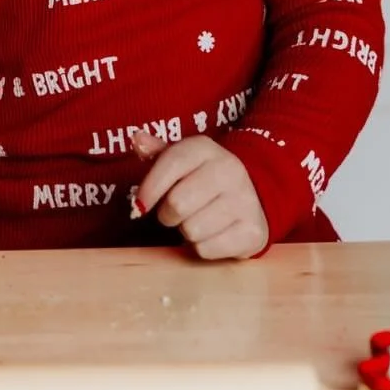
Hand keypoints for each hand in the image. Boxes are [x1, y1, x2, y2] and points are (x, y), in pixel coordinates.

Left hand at [132, 131, 268, 259]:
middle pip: (177, 203)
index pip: (171, 163)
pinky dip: (202, 247)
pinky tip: (211, 234)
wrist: (252, 198)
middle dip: (167, 214)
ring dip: (186, 231)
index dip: (149, 188)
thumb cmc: (202, 179)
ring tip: (195, 220)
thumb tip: (137, 140)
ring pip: (191, 229)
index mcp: (206, 148)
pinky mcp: (252, 231)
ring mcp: (245, 201)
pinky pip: (207, 249)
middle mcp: (229, 169)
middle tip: (174, 213)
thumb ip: (157, 152)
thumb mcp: (181, 160)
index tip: (139, 205)